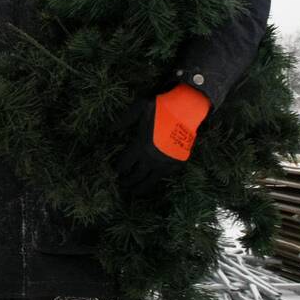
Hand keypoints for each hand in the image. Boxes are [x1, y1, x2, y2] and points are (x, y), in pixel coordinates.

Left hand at [115, 83, 210, 197]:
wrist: (187, 110)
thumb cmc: (162, 107)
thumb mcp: (139, 107)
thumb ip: (125, 119)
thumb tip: (111, 129)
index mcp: (141, 145)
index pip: (125, 163)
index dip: (119, 168)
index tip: (116, 171)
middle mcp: (152, 158)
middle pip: (136, 175)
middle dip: (127, 181)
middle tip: (122, 184)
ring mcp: (166, 162)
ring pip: (150, 181)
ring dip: (140, 187)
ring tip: (133, 191)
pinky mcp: (177, 163)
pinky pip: (163, 177)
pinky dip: (155, 181)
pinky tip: (150, 182)